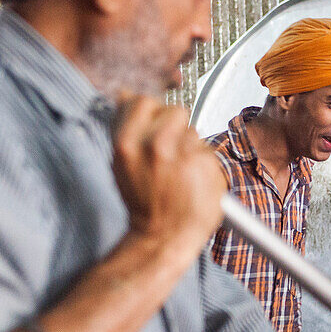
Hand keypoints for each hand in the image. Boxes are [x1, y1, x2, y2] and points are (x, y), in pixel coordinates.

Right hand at [112, 95, 225, 252]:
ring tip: (181, 171)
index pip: (144, 102)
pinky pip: (208, 151)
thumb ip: (125, 128)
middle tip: (172, 151)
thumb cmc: (144, 204)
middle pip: (175, 110)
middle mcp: (155, 145)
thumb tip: (125, 94)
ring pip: (194, 132)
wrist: (164, 237)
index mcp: (127, 143)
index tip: (156, 124)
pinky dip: (204, 163)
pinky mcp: (206, 164)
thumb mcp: (122, 164)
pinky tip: (194, 180)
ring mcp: (183, 154)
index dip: (153, 112)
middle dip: (176, 127)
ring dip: (190, 147)